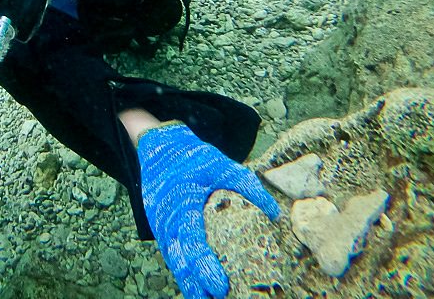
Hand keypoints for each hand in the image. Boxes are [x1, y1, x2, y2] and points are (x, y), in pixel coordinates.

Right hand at [138, 123, 279, 298]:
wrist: (159, 148)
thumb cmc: (192, 157)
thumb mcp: (221, 163)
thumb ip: (247, 185)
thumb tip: (275, 213)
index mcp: (181, 202)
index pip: (192, 240)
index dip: (204, 265)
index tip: (220, 286)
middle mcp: (166, 218)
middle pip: (179, 259)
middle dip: (195, 284)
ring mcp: (160, 225)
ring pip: (173, 261)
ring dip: (188, 283)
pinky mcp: (160, 229)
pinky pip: (171, 255)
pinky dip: (183, 272)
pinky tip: (197, 288)